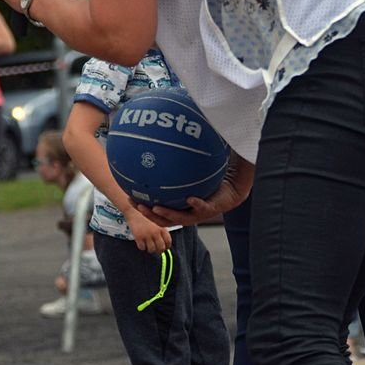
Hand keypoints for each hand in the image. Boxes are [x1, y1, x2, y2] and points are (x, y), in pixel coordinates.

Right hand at [126, 209, 171, 253]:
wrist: (133, 214)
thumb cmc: (144, 220)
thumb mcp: (156, 225)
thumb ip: (161, 234)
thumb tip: (164, 246)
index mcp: (161, 229)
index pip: (168, 242)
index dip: (166, 247)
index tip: (163, 247)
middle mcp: (156, 232)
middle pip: (161, 248)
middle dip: (157, 250)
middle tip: (154, 248)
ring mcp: (147, 234)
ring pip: (152, 249)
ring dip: (149, 249)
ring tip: (146, 245)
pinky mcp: (139, 237)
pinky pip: (142, 248)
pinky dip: (141, 247)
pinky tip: (140, 242)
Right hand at [134, 155, 252, 226]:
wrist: (234, 187)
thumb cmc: (210, 179)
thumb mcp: (190, 171)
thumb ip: (175, 164)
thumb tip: (159, 146)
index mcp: (178, 207)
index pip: (155, 210)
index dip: (142, 208)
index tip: (130, 198)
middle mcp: (186, 212)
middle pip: (163, 218)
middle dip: (149, 214)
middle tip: (138, 205)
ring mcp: (198, 212)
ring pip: (180, 218)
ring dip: (168, 214)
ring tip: (156, 207)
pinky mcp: (212, 209)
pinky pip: (202, 206)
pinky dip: (196, 203)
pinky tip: (190, 198)